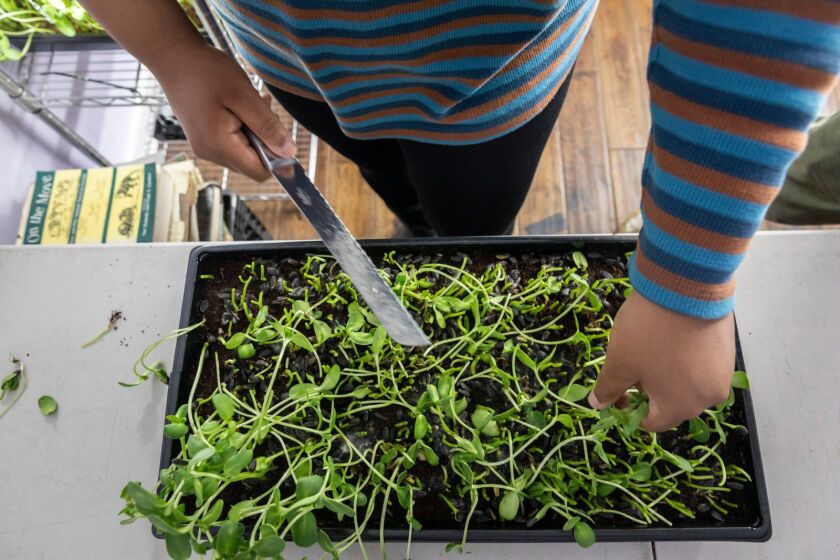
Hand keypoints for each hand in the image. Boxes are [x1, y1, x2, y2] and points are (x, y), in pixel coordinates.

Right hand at [153, 44, 294, 180]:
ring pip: (244, 153)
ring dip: (254, 132)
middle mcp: (210, 153)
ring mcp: (205, 147)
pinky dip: (243, 128)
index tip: (279, 131)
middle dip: (265, 140)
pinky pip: (233, 143)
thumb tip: (289, 152)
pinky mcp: (204, 139)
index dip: (276, 157)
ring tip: (249, 103)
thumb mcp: (243, 96)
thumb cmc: (205, 71)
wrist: (173, 57)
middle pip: (252, 164)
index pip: (259, 172)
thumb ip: (267, 126)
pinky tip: (239, 106)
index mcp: (219, 145)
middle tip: (262, 108)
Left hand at [589, 290, 734, 431]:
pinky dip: (685, 360)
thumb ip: (609, 388)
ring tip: (653, 348)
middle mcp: (707, 398)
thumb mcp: (620, 361)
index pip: (652, 423)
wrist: (685, 287)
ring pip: (688, 384)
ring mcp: (722, 375)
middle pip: (672, 404)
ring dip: (668, 375)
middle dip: (649, 390)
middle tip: (634, 363)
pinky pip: (702, 366)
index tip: (618, 388)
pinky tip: (672, 339)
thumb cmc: (648, 331)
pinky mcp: (729, 353)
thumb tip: (598, 404)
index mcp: (680, 407)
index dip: (630, 409)